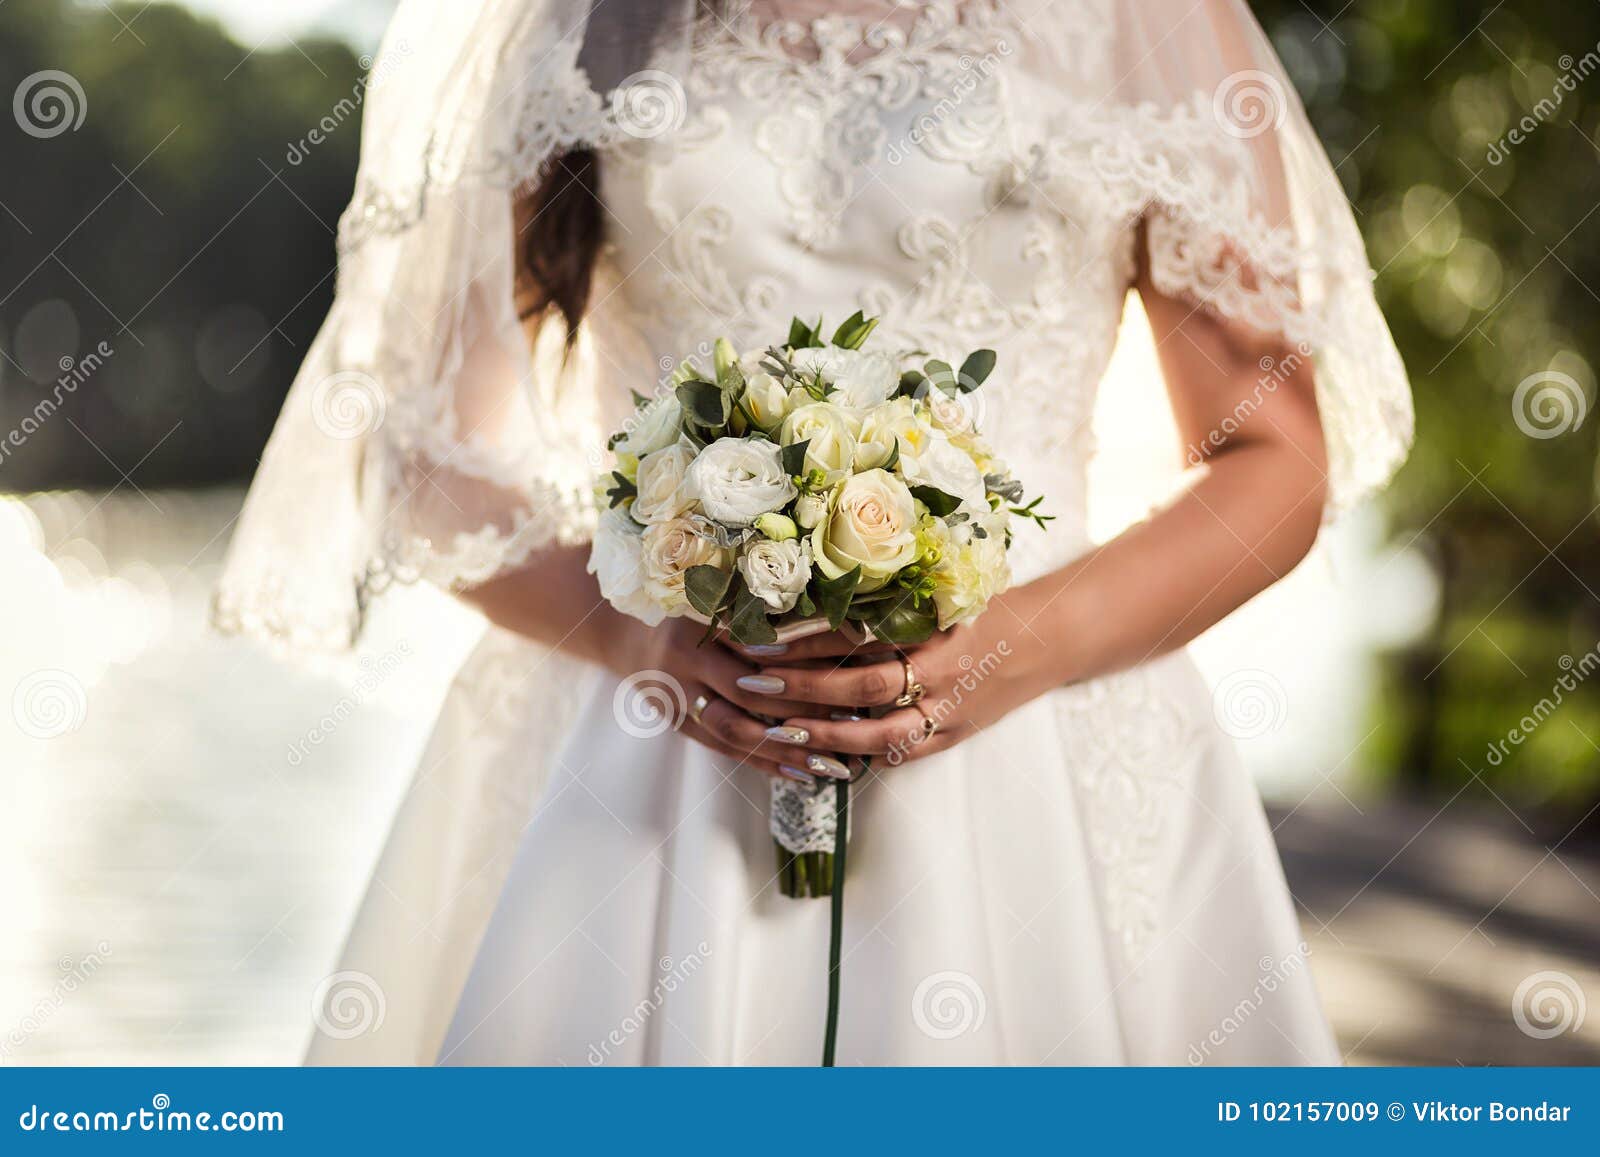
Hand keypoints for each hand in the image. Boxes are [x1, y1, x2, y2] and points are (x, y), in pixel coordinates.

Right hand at [610, 616, 858, 782]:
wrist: (628, 634)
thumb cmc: (696, 607)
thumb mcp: (725, 594)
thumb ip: (770, 607)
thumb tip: (849, 622)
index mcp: (703, 615)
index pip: (764, 641)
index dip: (808, 658)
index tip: (855, 671)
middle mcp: (686, 655)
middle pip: (752, 690)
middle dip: (806, 709)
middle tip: (855, 724)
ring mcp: (676, 694)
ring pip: (737, 729)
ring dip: (788, 749)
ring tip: (834, 765)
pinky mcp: (677, 724)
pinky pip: (724, 751)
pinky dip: (765, 764)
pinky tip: (802, 775)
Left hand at [728, 596, 1054, 766]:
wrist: (1052, 639)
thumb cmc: (987, 604)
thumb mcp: (945, 588)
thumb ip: (892, 596)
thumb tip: (815, 589)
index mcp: (935, 627)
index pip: (862, 636)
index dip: (809, 639)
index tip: (763, 638)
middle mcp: (942, 673)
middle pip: (863, 687)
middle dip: (805, 688)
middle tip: (756, 682)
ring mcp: (951, 711)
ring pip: (879, 735)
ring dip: (825, 735)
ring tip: (777, 732)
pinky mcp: (955, 735)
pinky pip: (904, 754)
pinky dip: (863, 757)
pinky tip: (823, 759)